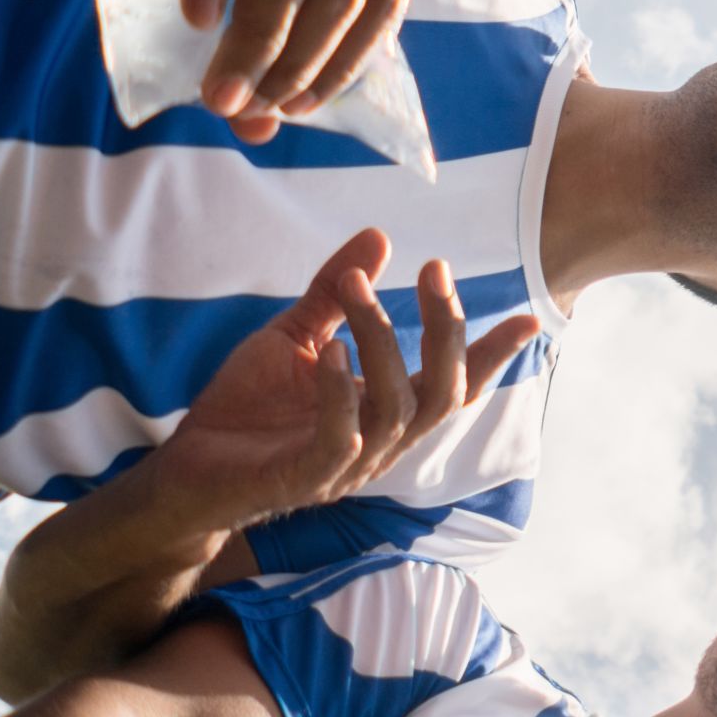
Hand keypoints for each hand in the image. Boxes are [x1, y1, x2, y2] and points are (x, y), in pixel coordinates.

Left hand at [145, 232, 542, 534]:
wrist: (185, 471)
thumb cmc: (245, 410)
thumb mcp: (294, 335)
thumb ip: (336, 294)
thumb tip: (379, 236)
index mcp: (386, 413)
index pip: (453, 385)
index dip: (492, 355)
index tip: (531, 319)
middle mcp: (381, 444)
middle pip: (443, 394)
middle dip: (447, 331)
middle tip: (435, 270)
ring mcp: (347, 466)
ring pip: (397, 408)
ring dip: (382, 341)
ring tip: (357, 289)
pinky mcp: (305, 479)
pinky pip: (340, 437)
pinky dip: (340, 391)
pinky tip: (331, 350)